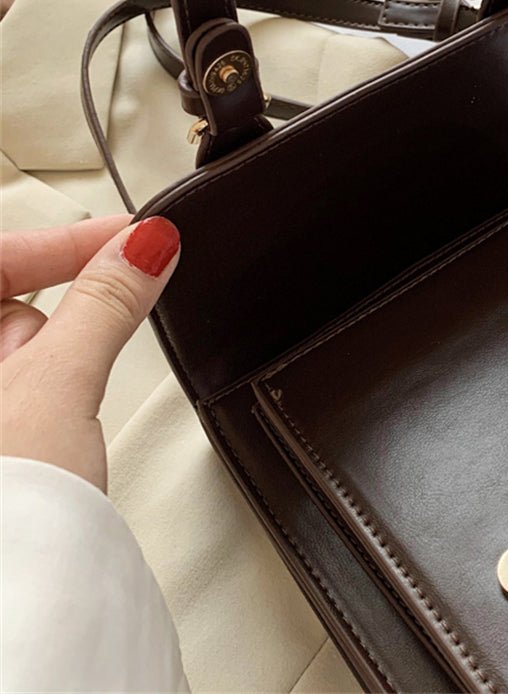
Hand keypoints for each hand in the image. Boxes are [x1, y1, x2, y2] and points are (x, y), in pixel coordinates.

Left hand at [1, 215, 179, 490]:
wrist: (7, 614)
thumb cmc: (1, 516)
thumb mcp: (59, 387)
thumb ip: (106, 304)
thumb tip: (147, 246)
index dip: (68, 241)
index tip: (134, 238)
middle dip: (47, 328)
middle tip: (69, 372)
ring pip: (0, 353)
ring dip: (37, 372)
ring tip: (41, 432)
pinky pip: (4, 394)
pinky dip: (27, 401)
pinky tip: (34, 442)